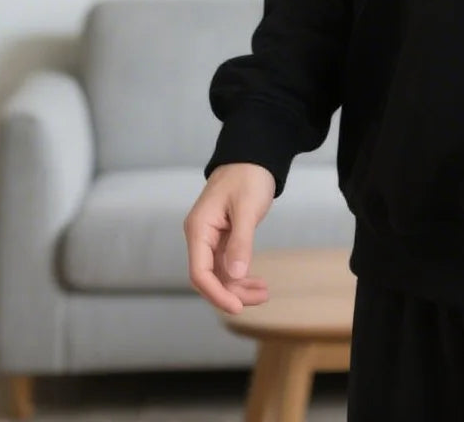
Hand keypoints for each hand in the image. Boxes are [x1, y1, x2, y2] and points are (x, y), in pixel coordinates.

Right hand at [183, 162, 275, 312]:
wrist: (253, 156)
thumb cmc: (248, 176)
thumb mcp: (247, 208)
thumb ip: (241, 242)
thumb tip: (236, 275)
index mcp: (199, 229)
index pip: (200, 272)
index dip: (216, 293)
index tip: (236, 307)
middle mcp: (200, 236)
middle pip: (209, 277)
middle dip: (232, 292)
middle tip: (261, 298)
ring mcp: (211, 238)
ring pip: (220, 273)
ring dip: (239, 286)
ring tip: (264, 293)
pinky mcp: (223, 237)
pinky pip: (228, 264)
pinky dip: (241, 274)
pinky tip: (257, 282)